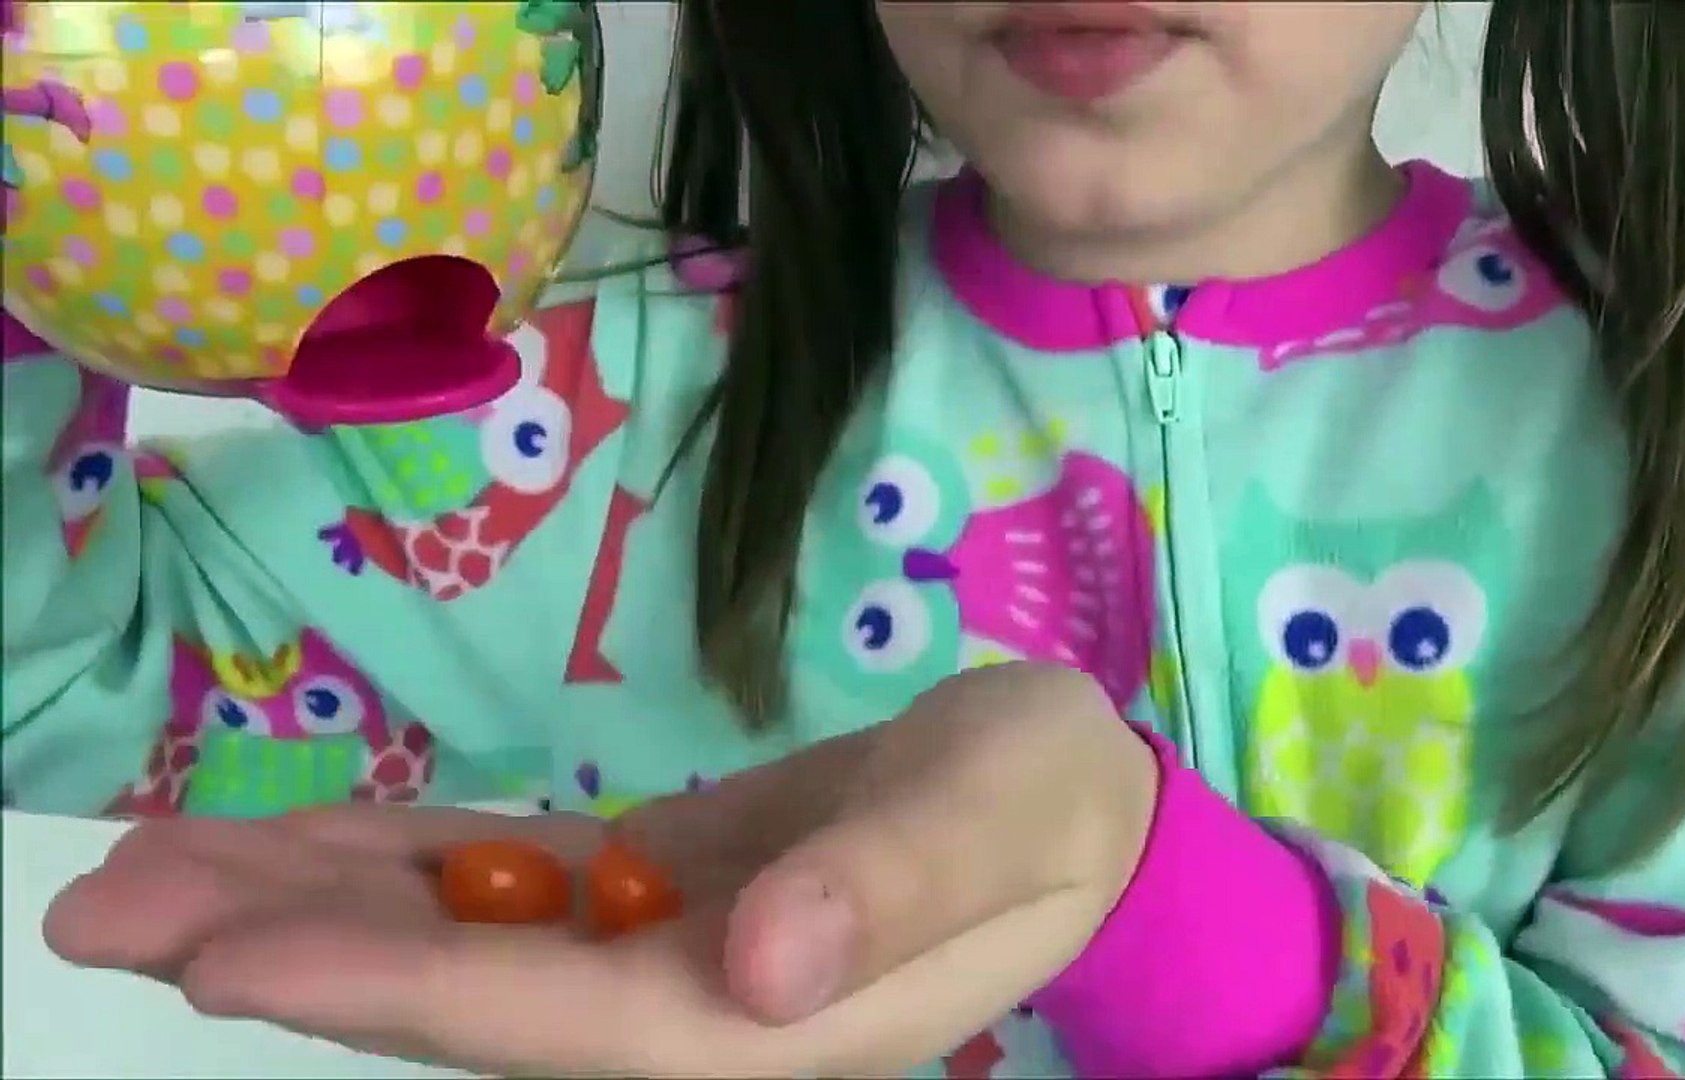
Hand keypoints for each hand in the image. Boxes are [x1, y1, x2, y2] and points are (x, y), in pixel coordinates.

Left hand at [43, 664, 1157, 1076]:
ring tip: (149, 864)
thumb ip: (897, 890)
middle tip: (106, 905)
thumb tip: (763, 973)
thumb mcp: (1005, 813)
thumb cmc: (1053, 800)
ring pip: (461, 940)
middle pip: (464, 1001)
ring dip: (311, 904)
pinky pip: (505, 884)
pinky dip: (400, 862)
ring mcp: (655, 955)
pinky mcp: (648, 892)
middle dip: (292, 956)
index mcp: (769, 1025)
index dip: (393, 993)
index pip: (557, 1023)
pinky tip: (298, 840)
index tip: (227, 957)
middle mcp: (685, 1013)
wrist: (1064, 800)